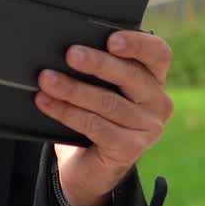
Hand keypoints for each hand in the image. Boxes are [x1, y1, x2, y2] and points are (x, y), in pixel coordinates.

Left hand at [34, 30, 173, 205]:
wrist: (87, 166)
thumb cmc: (93, 115)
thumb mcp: (98, 87)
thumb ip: (96, 69)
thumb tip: (70, 48)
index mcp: (153, 79)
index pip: (158, 54)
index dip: (138, 44)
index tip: (111, 39)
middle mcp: (158, 102)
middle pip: (130, 76)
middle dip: (97, 63)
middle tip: (70, 54)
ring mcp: (148, 128)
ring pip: (108, 102)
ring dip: (73, 89)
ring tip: (47, 80)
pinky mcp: (131, 149)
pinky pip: (95, 125)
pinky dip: (67, 112)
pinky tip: (47, 102)